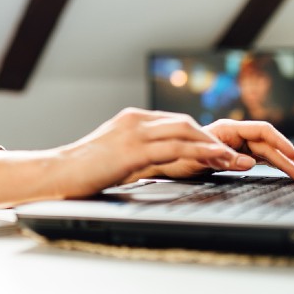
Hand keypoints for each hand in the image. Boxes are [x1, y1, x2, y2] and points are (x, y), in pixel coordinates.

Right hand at [55, 108, 247, 198]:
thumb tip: (160, 165)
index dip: (203, 136)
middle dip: (214, 139)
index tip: (223, 151)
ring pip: (185, 132)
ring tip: (238, 160)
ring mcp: (134, 132)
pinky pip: (174, 149)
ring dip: (215, 147)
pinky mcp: (132, 150)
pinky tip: (216, 162)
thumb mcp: (115, 157)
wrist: (55, 173)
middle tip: (238, 155)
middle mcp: (136, 120)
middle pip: (185, 123)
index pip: (176, 123)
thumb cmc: (83, 172)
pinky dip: (199, 154)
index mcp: (132, 120)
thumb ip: (138, 154)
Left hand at [125, 118, 293, 181]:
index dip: (281, 143)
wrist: (155, 163)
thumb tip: (248, 162)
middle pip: (268, 144)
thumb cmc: (171, 158)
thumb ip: (221, 159)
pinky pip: (260, 159)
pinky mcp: (234, 157)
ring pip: (267, 153)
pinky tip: (288, 171)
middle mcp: (232, 136)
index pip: (261, 132)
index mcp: (225, 130)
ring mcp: (235, 146)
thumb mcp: (194, 160)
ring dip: (286, 163)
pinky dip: (275, 165)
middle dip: (288, 159)